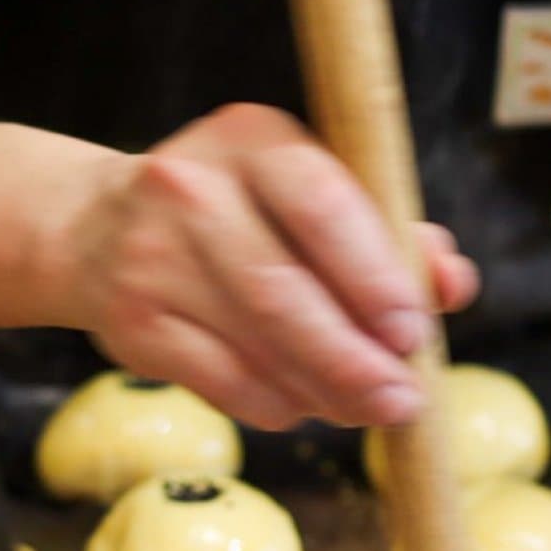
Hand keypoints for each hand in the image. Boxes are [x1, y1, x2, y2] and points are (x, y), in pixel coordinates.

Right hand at [50, 103, 477, 430]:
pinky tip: (302, 406)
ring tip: (366, 409)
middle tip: (402, 398)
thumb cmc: (233, 212)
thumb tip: (454, 283)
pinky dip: (274, 404)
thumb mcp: (304, 193)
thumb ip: (386, 232)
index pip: (322, 205)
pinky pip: (220, 381)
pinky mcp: (131, 324)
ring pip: (254, 344)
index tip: (413, 330)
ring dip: (323, 390)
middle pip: (283, 290)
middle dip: (352, 356)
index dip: (373, 275)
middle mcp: (190, 190)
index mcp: (250, 141)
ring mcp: (151, 259)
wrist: (96, 228)